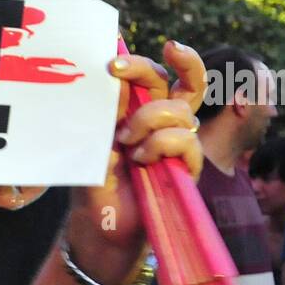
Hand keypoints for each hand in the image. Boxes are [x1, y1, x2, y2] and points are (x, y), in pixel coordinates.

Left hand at [68, 41, 204, 284]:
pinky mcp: (187, 168)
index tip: (123, 59)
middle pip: (183, 84)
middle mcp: (164, 125)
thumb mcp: (97, 141)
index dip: (149, 62)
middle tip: (121, 69)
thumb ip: (111, 110)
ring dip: (148, 121)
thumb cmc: (96, 182)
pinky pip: (186, 140)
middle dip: (160, 67)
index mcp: (142, 113)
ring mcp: (178, 145)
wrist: (102, 225)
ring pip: (179, 111)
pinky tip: (141, 160)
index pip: (158, 77)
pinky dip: (161, 145)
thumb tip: (115, 75)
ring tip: (126, 143)